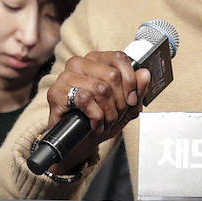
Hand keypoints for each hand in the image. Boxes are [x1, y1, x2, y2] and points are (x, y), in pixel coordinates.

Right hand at [42, 50, 150, 172]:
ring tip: (105, 122)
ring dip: (108, 113)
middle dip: (120, 102)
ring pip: (101, 89)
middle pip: (112, 76)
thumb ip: (137, 90)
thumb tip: (145, 73)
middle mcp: (79, 63)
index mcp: (95, 60)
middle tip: (116, 115)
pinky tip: (94, 124)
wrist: (78, 143)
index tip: (131, 99)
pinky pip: (85, 99)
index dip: (130, 81)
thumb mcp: (124, 107)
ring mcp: (66, 76)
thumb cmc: (99, 120)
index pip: (119, 58)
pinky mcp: (56, 92)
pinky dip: (95, 117)